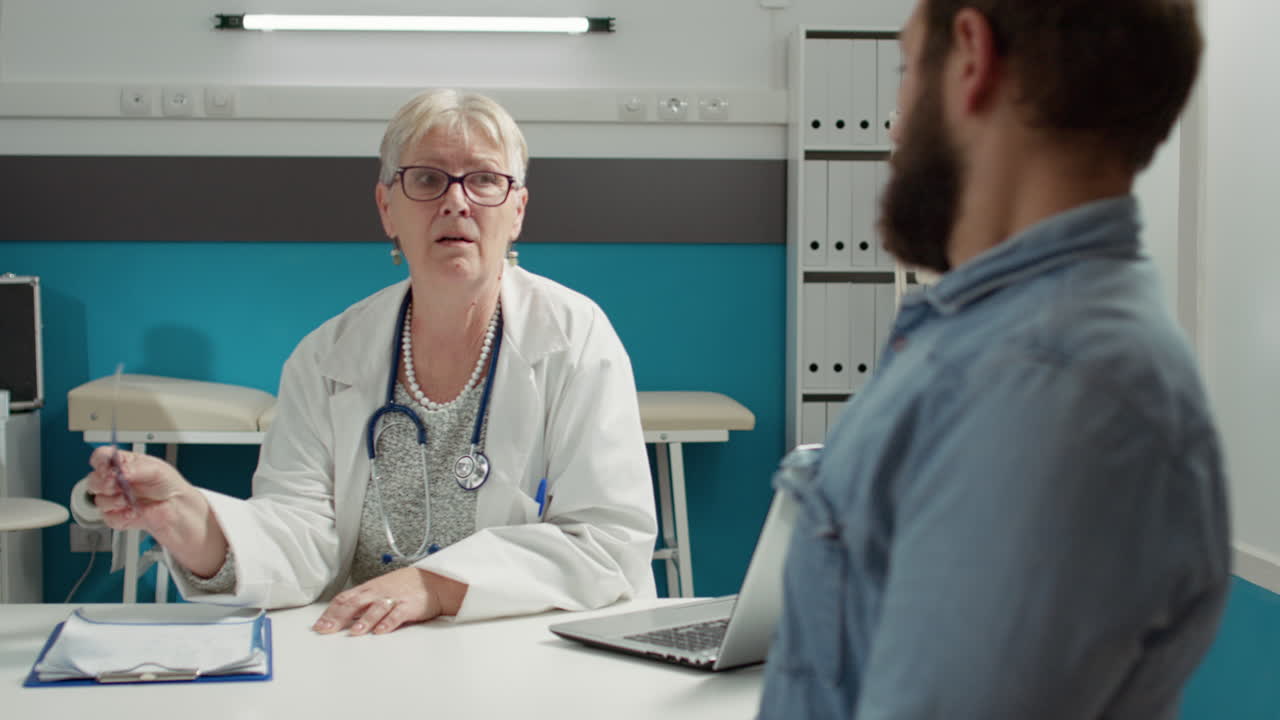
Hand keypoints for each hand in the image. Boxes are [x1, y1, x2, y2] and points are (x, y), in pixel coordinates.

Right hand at [86, 446, 190, 531]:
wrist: (176, 507)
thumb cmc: (168, 484)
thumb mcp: (156, 470)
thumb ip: (135, 469)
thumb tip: (121, 471)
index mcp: (122, 464)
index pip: (100, 458)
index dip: (99, 462)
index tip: (108, 469)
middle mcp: (114, 481)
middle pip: (93, 480)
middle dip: (103, 483)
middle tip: (117, 485)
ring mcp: (113, 498)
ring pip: (99, 500)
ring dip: (114, 501)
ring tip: (130, 500)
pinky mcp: (116, 516)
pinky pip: (107, 518)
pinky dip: (120, 516)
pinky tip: (133, 512)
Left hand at [312, 567, 466, 635]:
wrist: (432, 581)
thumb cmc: (403, 586)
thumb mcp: (378, 589)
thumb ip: (360, 602)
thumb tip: (338, 616)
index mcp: (368, 590)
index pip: (344, 599)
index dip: (330, 612)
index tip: (319, 626)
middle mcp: (378, 593)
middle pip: (355, 604)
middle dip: (339, 617)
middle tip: (327, 630)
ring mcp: (393, 599)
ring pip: (376, 608)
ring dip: (365, 620)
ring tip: (355, 632)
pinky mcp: (409, 606)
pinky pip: (397, 614)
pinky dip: (388, 622)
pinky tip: (381, 631)